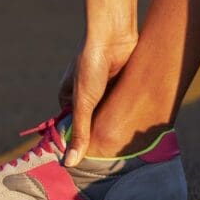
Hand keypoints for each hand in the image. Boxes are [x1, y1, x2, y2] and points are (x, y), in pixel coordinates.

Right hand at [60, 0, 138, 166]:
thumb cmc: (91, 65)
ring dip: (113, 124)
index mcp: (66, 95)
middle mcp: (83, 92)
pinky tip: (133, 128)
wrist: (114, 36)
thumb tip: (69, 162)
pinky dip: (125, 113)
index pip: (70, 125)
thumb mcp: (84, 102)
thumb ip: (79, 132)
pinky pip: (121, 104)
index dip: (77, 141)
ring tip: (123, 149)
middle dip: (98, 135)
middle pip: (90, 121)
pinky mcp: (118, 84)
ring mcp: (102, 88)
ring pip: (107, 114)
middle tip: (108, 161)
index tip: (86, 162)